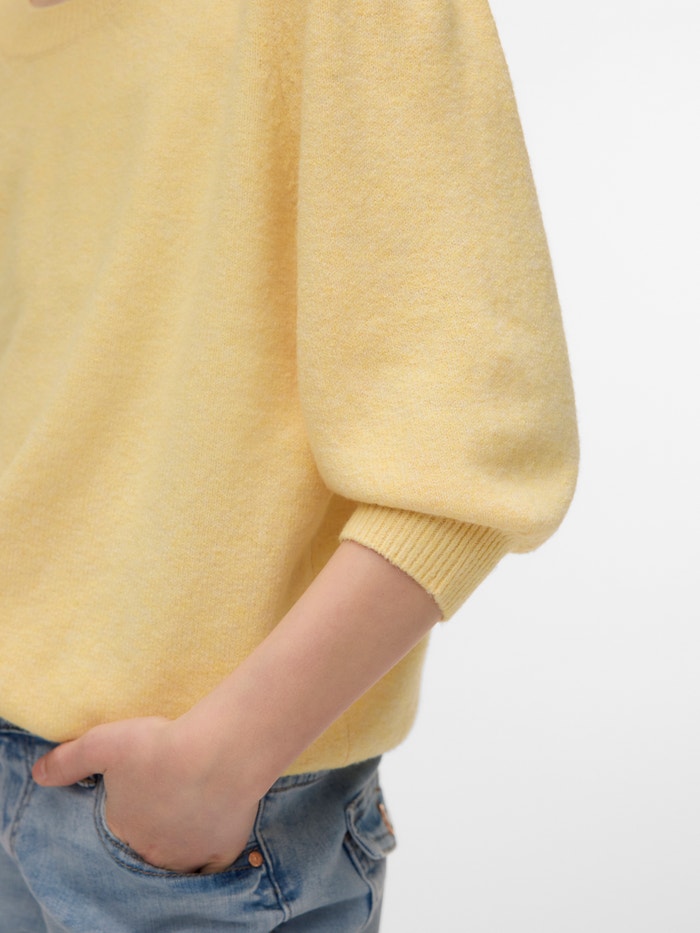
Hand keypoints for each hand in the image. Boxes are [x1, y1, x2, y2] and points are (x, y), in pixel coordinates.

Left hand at [32, 716, 259, 874]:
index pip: (120, 829)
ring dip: (180, 837)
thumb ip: (68, 760)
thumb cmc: (161, 746)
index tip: (141, 788)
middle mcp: (153, 853)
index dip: (129, 807)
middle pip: (149, 844)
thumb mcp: (103, 743)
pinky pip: (214, 864)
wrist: (220, 752)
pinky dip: (212, 852)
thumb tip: (40, 775)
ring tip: (190, 804)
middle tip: (166, 793)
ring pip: (179, 857)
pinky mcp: (223, 850)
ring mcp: (190, 856)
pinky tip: (211, 828)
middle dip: (153, 825)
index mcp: (124, 831)